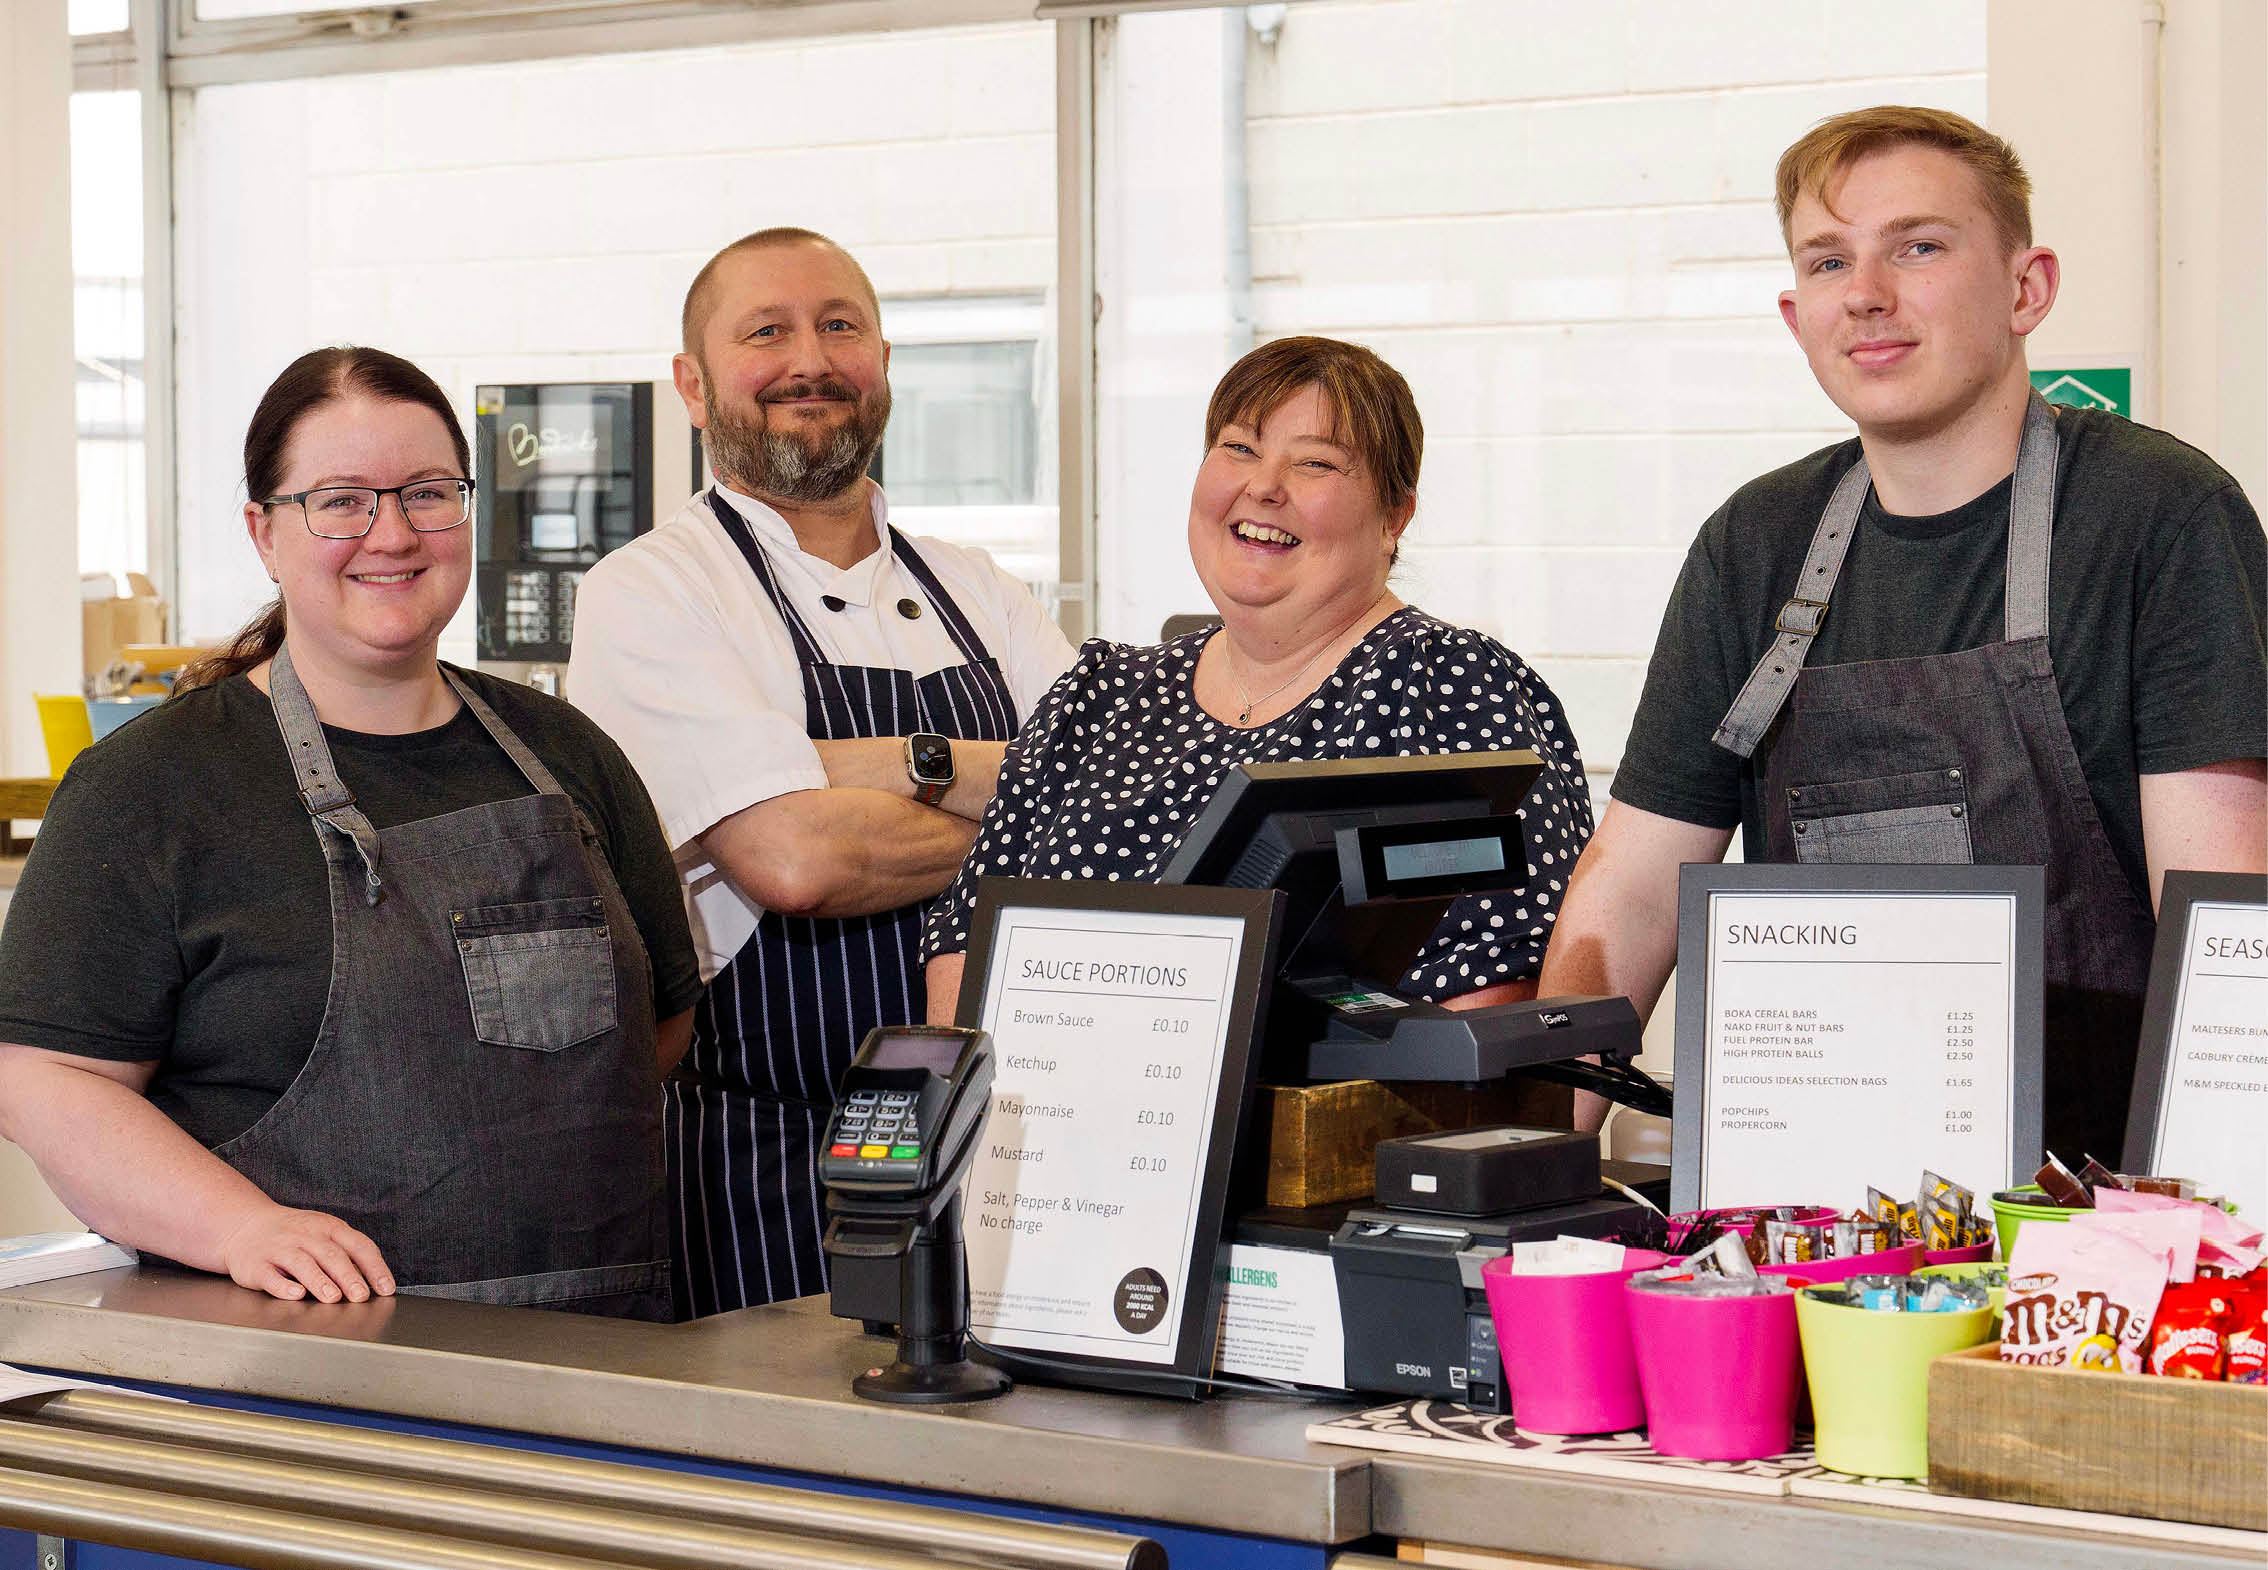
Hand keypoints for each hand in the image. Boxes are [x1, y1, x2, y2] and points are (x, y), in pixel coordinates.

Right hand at [216, 1205, 394, 1303]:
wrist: (246, 1225)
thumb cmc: (294, 1234)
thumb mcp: (324, 1234)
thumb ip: (347, 1254)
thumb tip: (374, 1281)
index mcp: (329, 1228)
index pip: (359, 1246)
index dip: (375, 1267)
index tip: (386, 1288)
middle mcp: (305, 1236)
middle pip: (332, 1255)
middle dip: (349, 1277)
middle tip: (361, 1296)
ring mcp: (280, 1249)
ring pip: (303, 1264)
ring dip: (320, 1281)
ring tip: (333, 1298)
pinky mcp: (256, 1264)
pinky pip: (270, 1276)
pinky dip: (284, 1286)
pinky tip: (296, 1294)